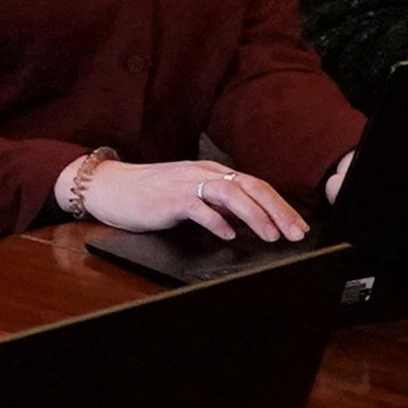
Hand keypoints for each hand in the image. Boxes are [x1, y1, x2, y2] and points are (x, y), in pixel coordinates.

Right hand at [75, 157, 309, 241]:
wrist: (110, 187)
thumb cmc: (148, 194)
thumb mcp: (190, 196)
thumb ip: (217, 205)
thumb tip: (244, 220)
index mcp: (211, 172)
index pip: (255, 185)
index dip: (280, 205)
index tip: (297, 226)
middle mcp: (203, 173)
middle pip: (250, 186)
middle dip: (278, 210)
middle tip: (295, 232)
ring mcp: (186, 183)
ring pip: (231, 193)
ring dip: (255, 215)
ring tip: (270, 235)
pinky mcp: (169, 197)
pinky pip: (199, 207)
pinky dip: (217, 220)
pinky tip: (228, 234)